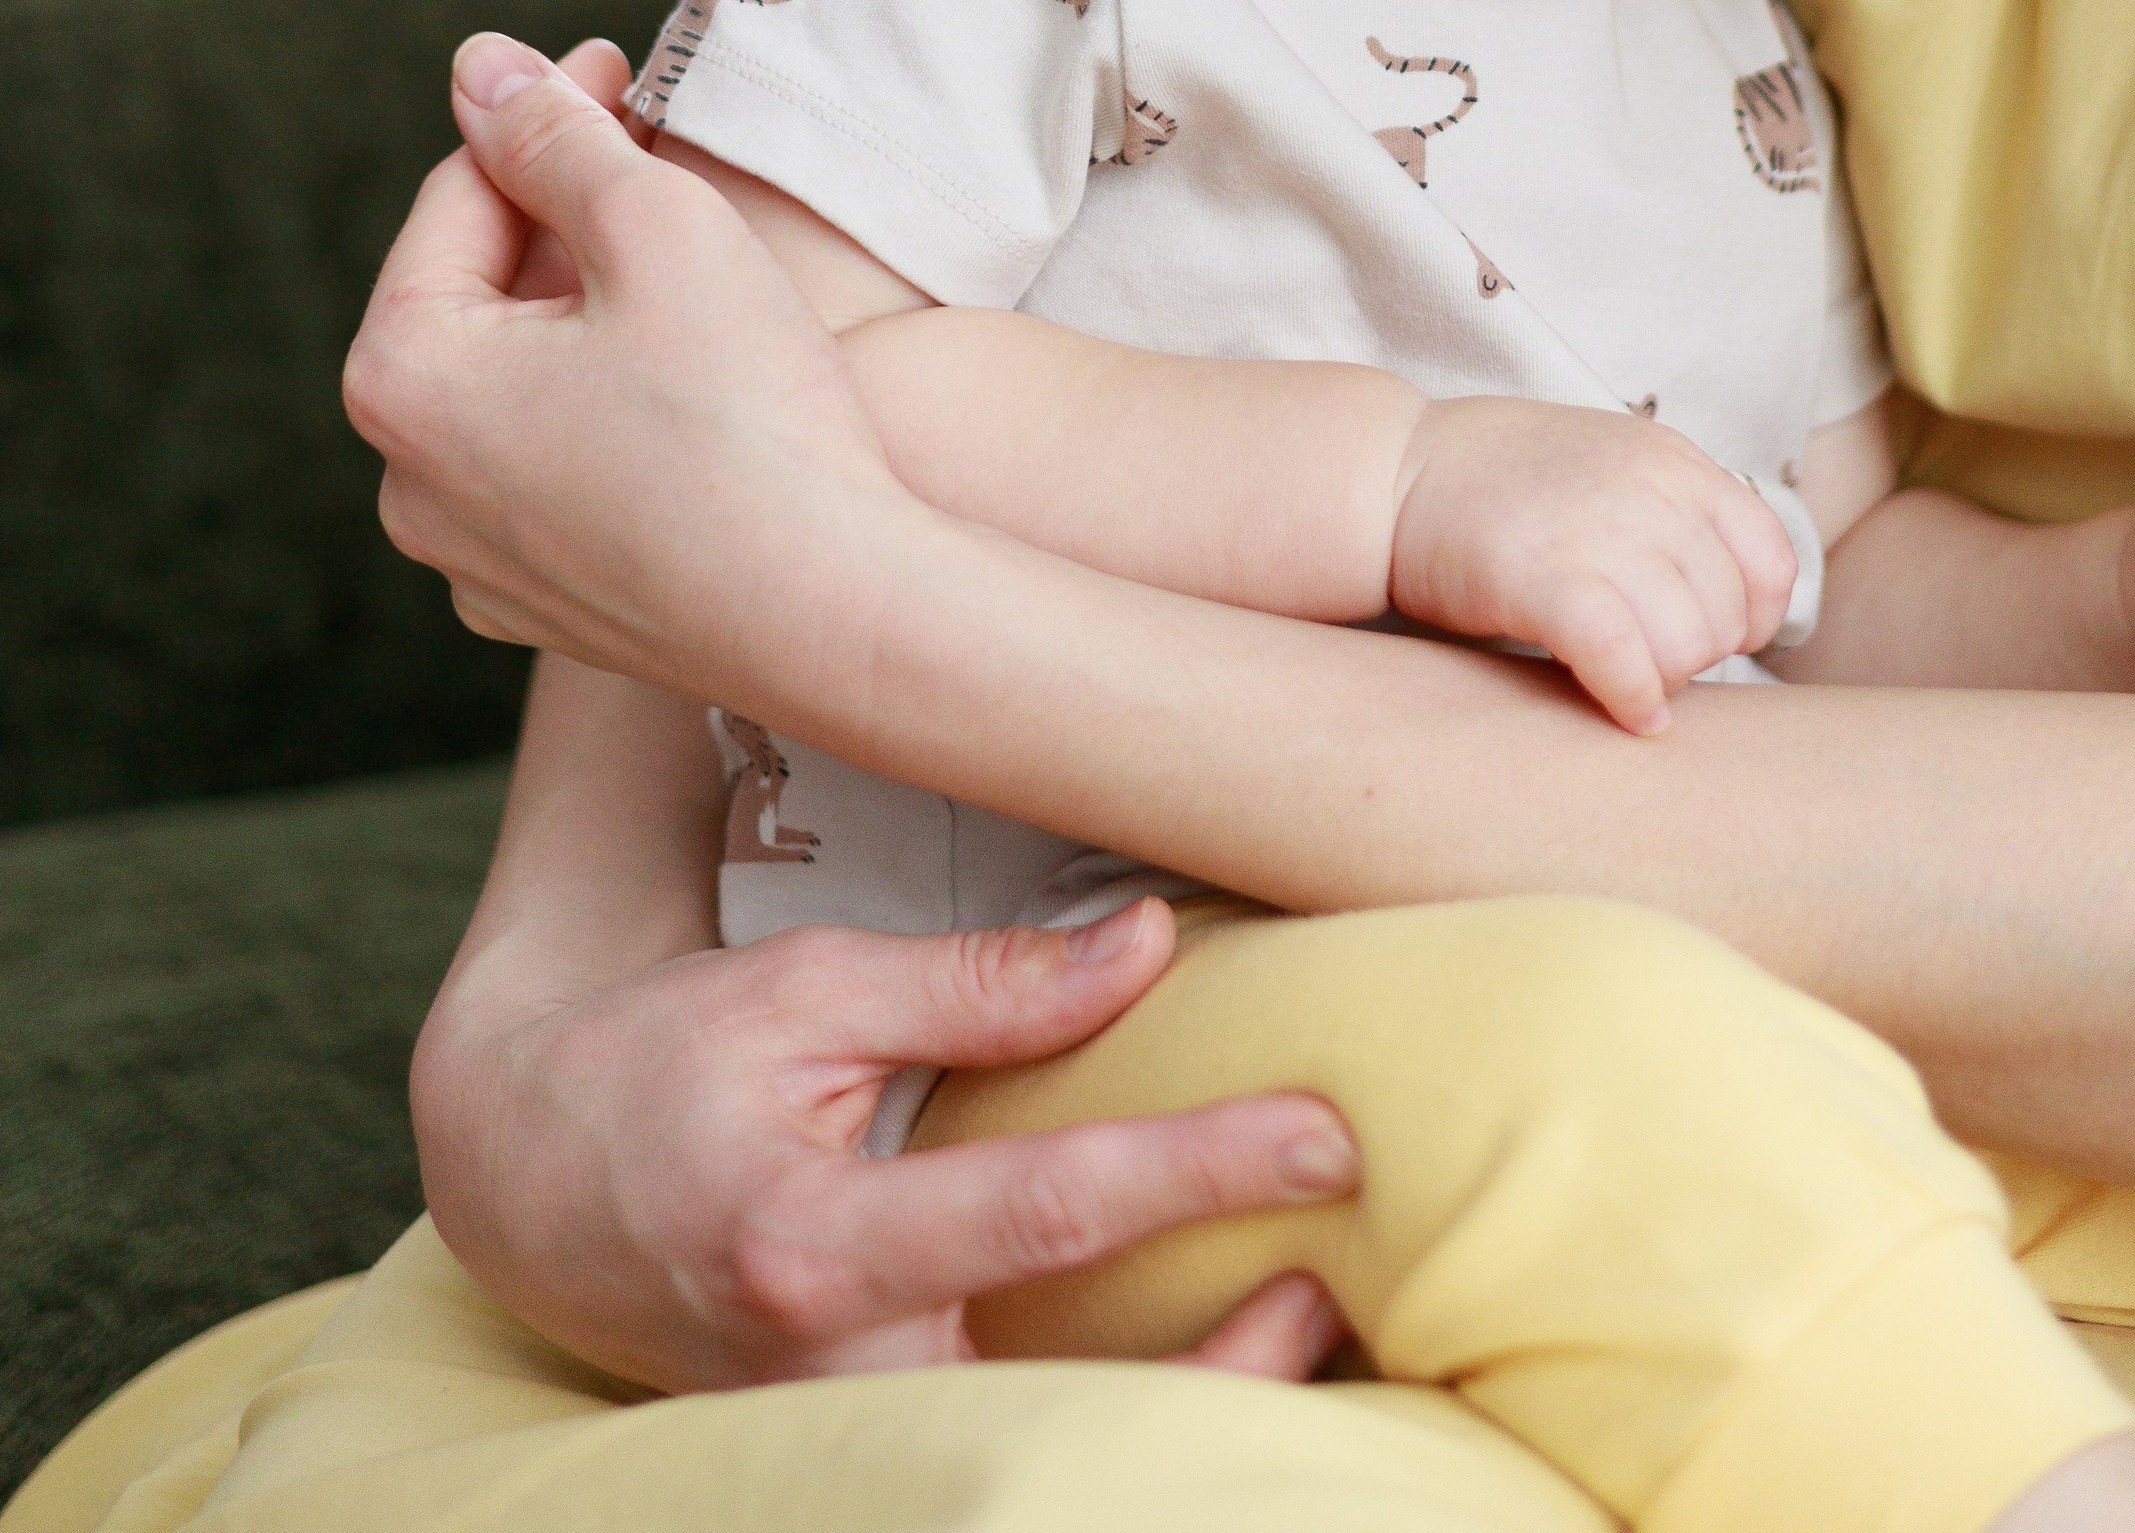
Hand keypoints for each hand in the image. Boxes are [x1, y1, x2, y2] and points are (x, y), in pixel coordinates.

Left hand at [345, 32, 917, 690]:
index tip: (623, 67)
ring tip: (682, 261)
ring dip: (583, 307)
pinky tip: (688, 383)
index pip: (464, 195)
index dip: (548, 115)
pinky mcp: (544, 606)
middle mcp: (408, 483)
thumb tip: (480, 67)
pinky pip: (552, 468)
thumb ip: (556, 132)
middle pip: (480, 292)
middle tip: (657, 150)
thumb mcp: (653, 224)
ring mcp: (472, 560)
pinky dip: (602, 406)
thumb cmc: (746, 410)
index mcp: (403, 377)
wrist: (835, 611)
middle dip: (563, 211)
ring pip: (516, 383)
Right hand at [417, 890, 1356, 1393]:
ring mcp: (844, 1438)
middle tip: (1346, 1263)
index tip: (1325, 1135)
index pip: (1044, 1211)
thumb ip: (983, 982)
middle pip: (1074, 1389)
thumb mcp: (812, 986)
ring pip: (1056, 1440)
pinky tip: (1217, 1349)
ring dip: (1194, 1397)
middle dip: (1227, 1358)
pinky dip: (1126, 1411)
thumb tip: (1151, 945)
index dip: (1196, 1171)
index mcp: (812, 1241)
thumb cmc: (670, 1060)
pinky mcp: (861, 1451)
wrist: (525, 1181)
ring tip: (1311, 1308)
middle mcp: (830, 1376)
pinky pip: (1020, 1439)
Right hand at [1387, 393, 1800, 732]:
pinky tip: (1625, 713)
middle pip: (1726, 615)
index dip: (1750, 617)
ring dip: (1663, 680)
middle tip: (1642, 660)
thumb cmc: (1499, 482)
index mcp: (1673, 460)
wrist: (1393, 471)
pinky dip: (1634, 699)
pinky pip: (1625, 661)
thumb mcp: (1608, 464)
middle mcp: (1651, 491)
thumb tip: (1735, 605)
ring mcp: (1602, 532)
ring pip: (1686, 644)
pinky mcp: (1548, 580)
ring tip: (1622, 677)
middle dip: (1693, 655)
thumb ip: (1673, 514)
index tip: (1708, 636)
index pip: (1770, 560)